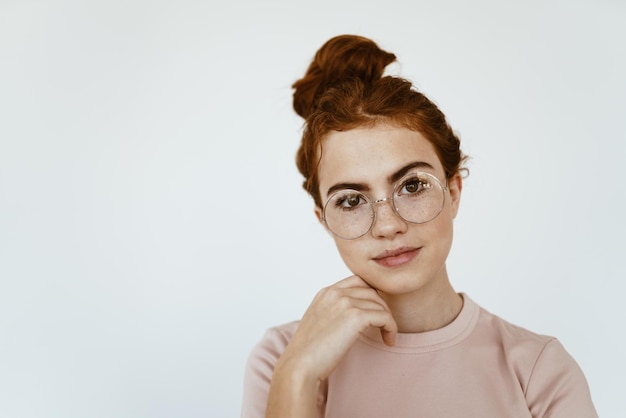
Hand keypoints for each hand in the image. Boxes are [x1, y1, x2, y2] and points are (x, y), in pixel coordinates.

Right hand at [276, 275, 397, 382]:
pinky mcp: (355, 317)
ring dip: (388, 320)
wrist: (300, 365)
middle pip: (371, 291)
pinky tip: (388, 341)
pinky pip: (385, 317)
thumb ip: (333, 312)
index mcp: (325, 292)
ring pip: (380, 304)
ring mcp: (345, 303)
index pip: (357, 281)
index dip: (371, 295)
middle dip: (381, 307)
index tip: (375, 312)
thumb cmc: (309, 352)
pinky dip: (391, 328)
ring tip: (387, 336)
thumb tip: (353, 316)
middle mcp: (335, 293)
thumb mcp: (318, 322)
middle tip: (384, 325)